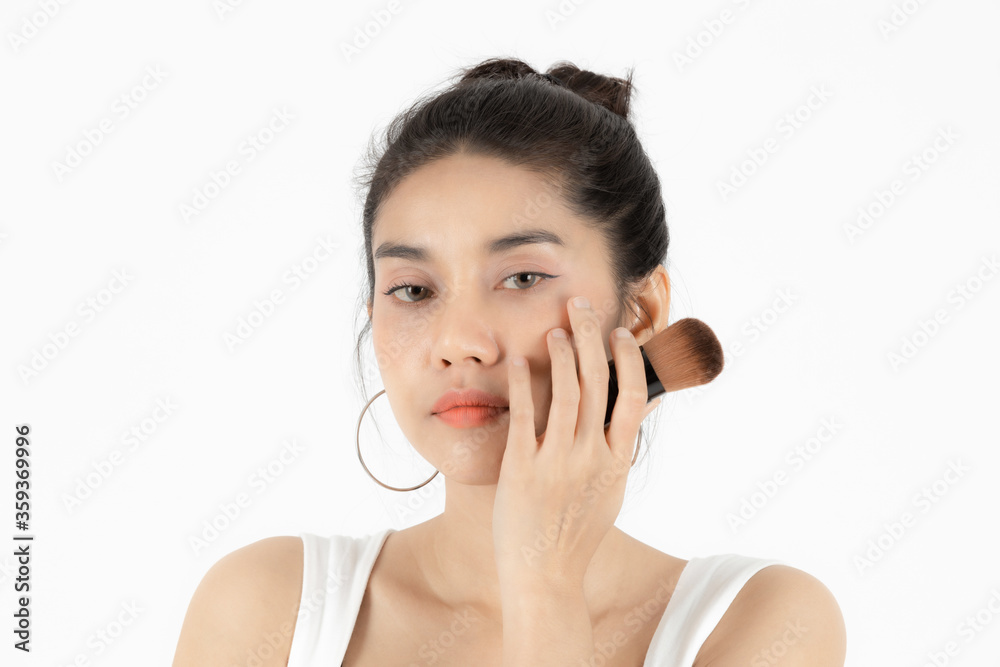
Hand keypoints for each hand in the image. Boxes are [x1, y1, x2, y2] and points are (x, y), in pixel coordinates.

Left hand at [492, 296, 660, 594]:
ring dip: (562, 354)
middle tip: (582, 305)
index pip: (633, 397)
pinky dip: (523, 384)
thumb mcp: (611, 491)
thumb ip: (620, 449)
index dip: (628, 359)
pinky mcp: (522, 469)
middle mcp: (591, 457)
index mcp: (617, 462)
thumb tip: (635, 408)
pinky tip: (518, 361)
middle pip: (598, 383)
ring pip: (566, 394)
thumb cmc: (576, 533)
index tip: (620, 332)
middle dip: (591, 337)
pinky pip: (524, 417)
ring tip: (556, 328)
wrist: (545, 576)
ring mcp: (557, 463)